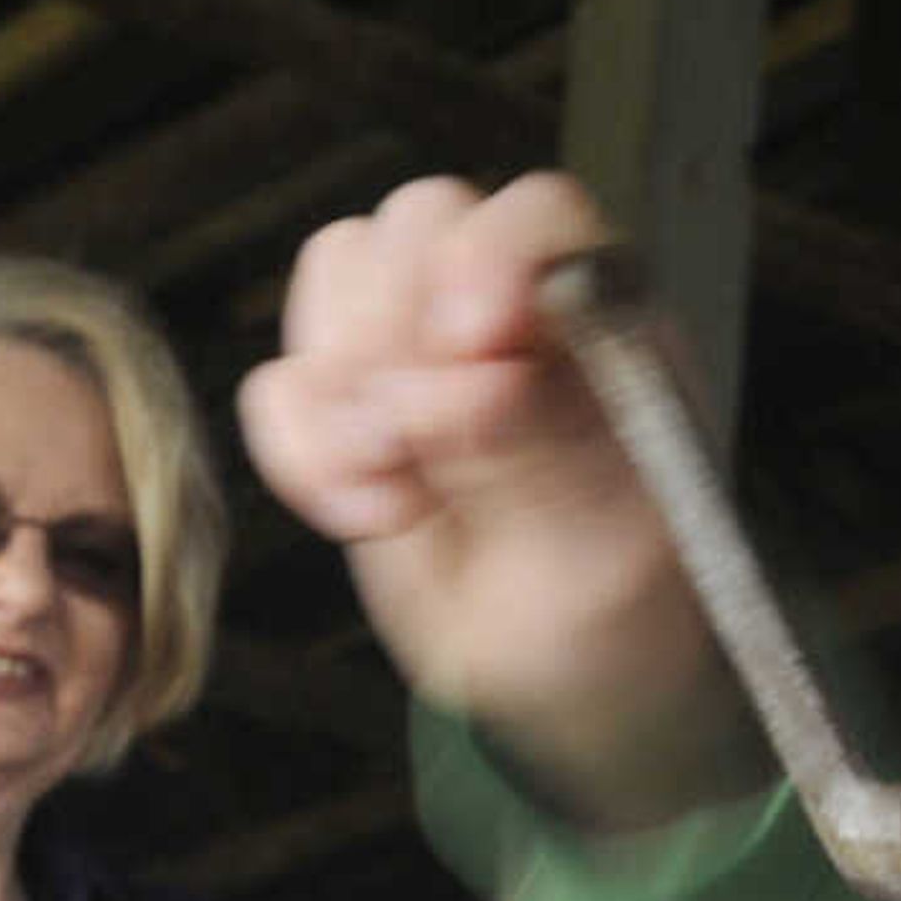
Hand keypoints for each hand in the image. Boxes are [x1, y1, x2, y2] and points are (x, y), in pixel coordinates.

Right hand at [238, 172, 759, 825]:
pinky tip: (367, 514)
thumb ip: (544, 461)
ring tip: (400, 497)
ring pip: (342, 276)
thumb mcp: (607, 557)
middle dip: (401, 330)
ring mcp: (422, 348)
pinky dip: (301, 449)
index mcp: (608, 325)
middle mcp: (516, 311)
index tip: (472, 341)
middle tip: (421, 445)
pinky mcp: (348, 406)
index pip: (544, 216)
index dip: (493, 255)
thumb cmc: (619, 616)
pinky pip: (280, 380)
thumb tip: (464, 385)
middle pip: (422, 222)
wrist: (563, 685)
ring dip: (345, 392)